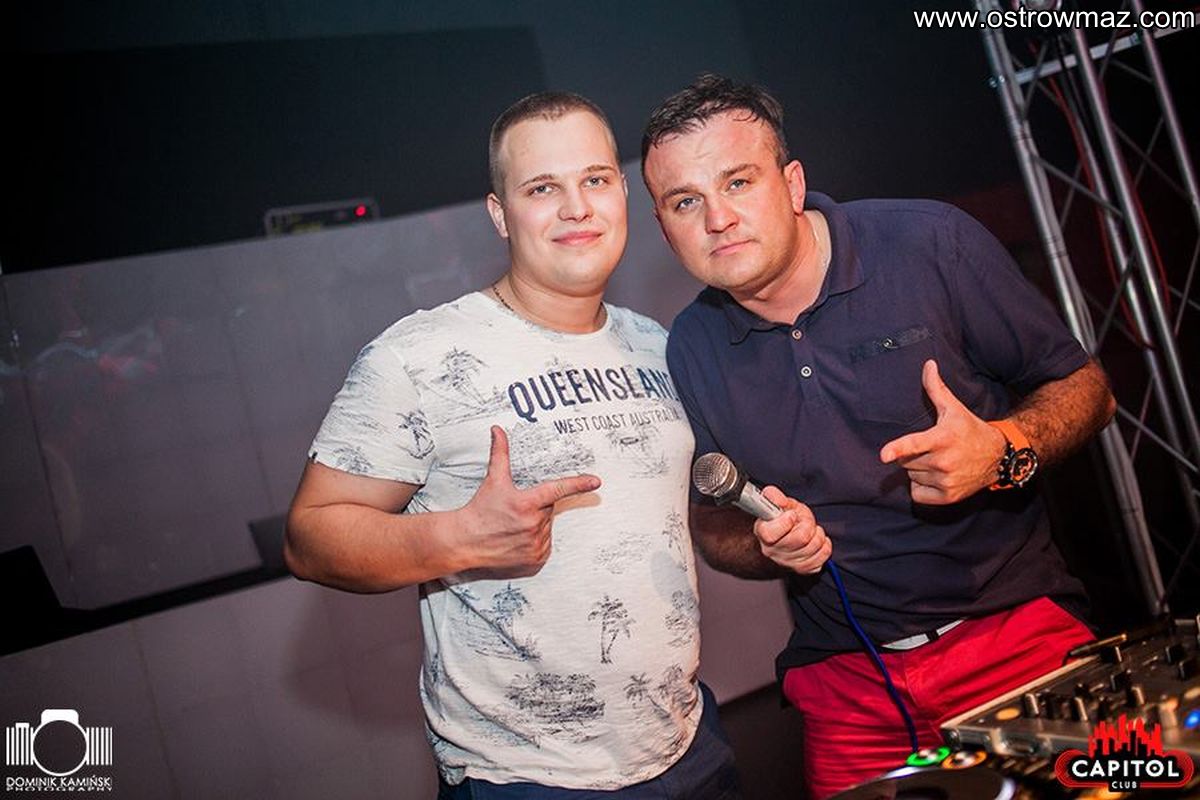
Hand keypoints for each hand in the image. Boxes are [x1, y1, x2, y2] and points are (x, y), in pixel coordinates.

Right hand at [457, 426, 600, 573]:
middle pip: (548, 509)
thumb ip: (500, 453)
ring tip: (513, 525)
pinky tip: (517, 538)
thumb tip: (498, 431)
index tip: (595, 481)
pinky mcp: (535, 560)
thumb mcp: (493, 480)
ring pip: (546, 527)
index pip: (557, 489)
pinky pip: (544, 545)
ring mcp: (535, 544)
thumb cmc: (480, 511)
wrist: (465, 541)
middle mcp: (533, 525)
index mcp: (526, 503)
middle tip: (516, 510)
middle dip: (536, 507)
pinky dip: (535, 541)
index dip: (578, 484)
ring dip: (535, 524)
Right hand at [752, 486, 831, 574]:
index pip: (771, 534)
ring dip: (817, 534)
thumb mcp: (779, 502)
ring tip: (810, 530)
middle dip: (807, 524)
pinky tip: (816, 541)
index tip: (792, 514)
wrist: (788, 532)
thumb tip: (777, 499)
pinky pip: (821, 558)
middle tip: (803, 521)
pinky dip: (824, 547)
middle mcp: (772, 551)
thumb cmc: (782, 517)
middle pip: (800, 539)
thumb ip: (774, 496)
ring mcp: (787, 562)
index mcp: (763, 532)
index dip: (786, 522)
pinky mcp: (801, 569)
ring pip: (813, 547)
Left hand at [879, 359, 1005, 504]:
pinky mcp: (948, 497)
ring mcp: (946, 481)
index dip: (898, 449)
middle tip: (932, 449)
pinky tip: (937, 477)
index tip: (884, 455)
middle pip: (906, 461)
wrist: (999, 457)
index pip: (915, 444)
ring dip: (919, 471)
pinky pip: (917, 494)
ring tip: (938, 462)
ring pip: (911, 477)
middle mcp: (944, 461)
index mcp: (942, 438)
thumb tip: (928, 364)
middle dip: (912, 455)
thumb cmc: (969, 429)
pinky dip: (922, 488)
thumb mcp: (954, 408)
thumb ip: (936, 388)